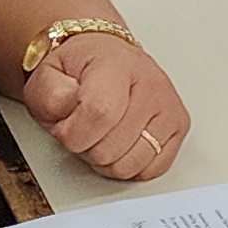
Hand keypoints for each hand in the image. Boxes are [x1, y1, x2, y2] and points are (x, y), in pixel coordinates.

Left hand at [26, 32, 189, 183]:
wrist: (105, 58)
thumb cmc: (79, 70)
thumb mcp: (48, 75)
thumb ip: (49, 93)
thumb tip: (67, 107)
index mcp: (117, 64)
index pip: (100, 114)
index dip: (73, 133)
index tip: (65, 126)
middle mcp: (151, 83)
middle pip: (111, 149)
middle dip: (86, 148)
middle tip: (82, 128)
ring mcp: (168, 106)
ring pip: (129, 165)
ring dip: (107, 160)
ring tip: (101, 136)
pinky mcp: (179, 126)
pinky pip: (152, 169)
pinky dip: (130, 165)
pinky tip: (121, 144)